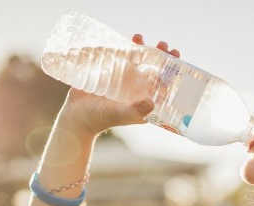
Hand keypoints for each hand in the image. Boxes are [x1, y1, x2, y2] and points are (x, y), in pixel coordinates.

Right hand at [56, 35, 181, 136]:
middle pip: (154, 69)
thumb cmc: (100, 119)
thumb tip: (152, 102)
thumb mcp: (120, 115)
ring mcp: (125, 80)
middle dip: (161, 56)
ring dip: (144, 48)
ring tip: (141, 38)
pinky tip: (130, 39)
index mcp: (146, 101)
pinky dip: (126, 47)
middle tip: (164, 45)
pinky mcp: (111, 73)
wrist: (76, 116)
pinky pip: (121, 57)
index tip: (177, 60)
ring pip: (138, 61)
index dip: (173, 73)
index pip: (164, 85)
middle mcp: (138, 89)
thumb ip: (136, 111)